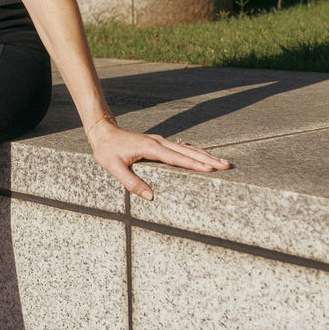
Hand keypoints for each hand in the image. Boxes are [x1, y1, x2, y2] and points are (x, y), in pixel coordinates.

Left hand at [86, 116, 229, 202]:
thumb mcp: (113, 167)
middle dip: (208, 159)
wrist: (103, 132)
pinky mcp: (159, 143)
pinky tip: (204, 157)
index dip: (194, 164)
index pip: (176, 158)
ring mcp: (160, 141)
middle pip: (188, 151)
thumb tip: (150, 197)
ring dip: (205, 155)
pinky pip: (181, 148)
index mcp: (150, 148)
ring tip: (222, 162)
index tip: (210, 169)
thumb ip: (131, 182)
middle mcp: (158, 142)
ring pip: (187, 148)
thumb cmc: (107, 150)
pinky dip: (195, 152)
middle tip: (226, 166)